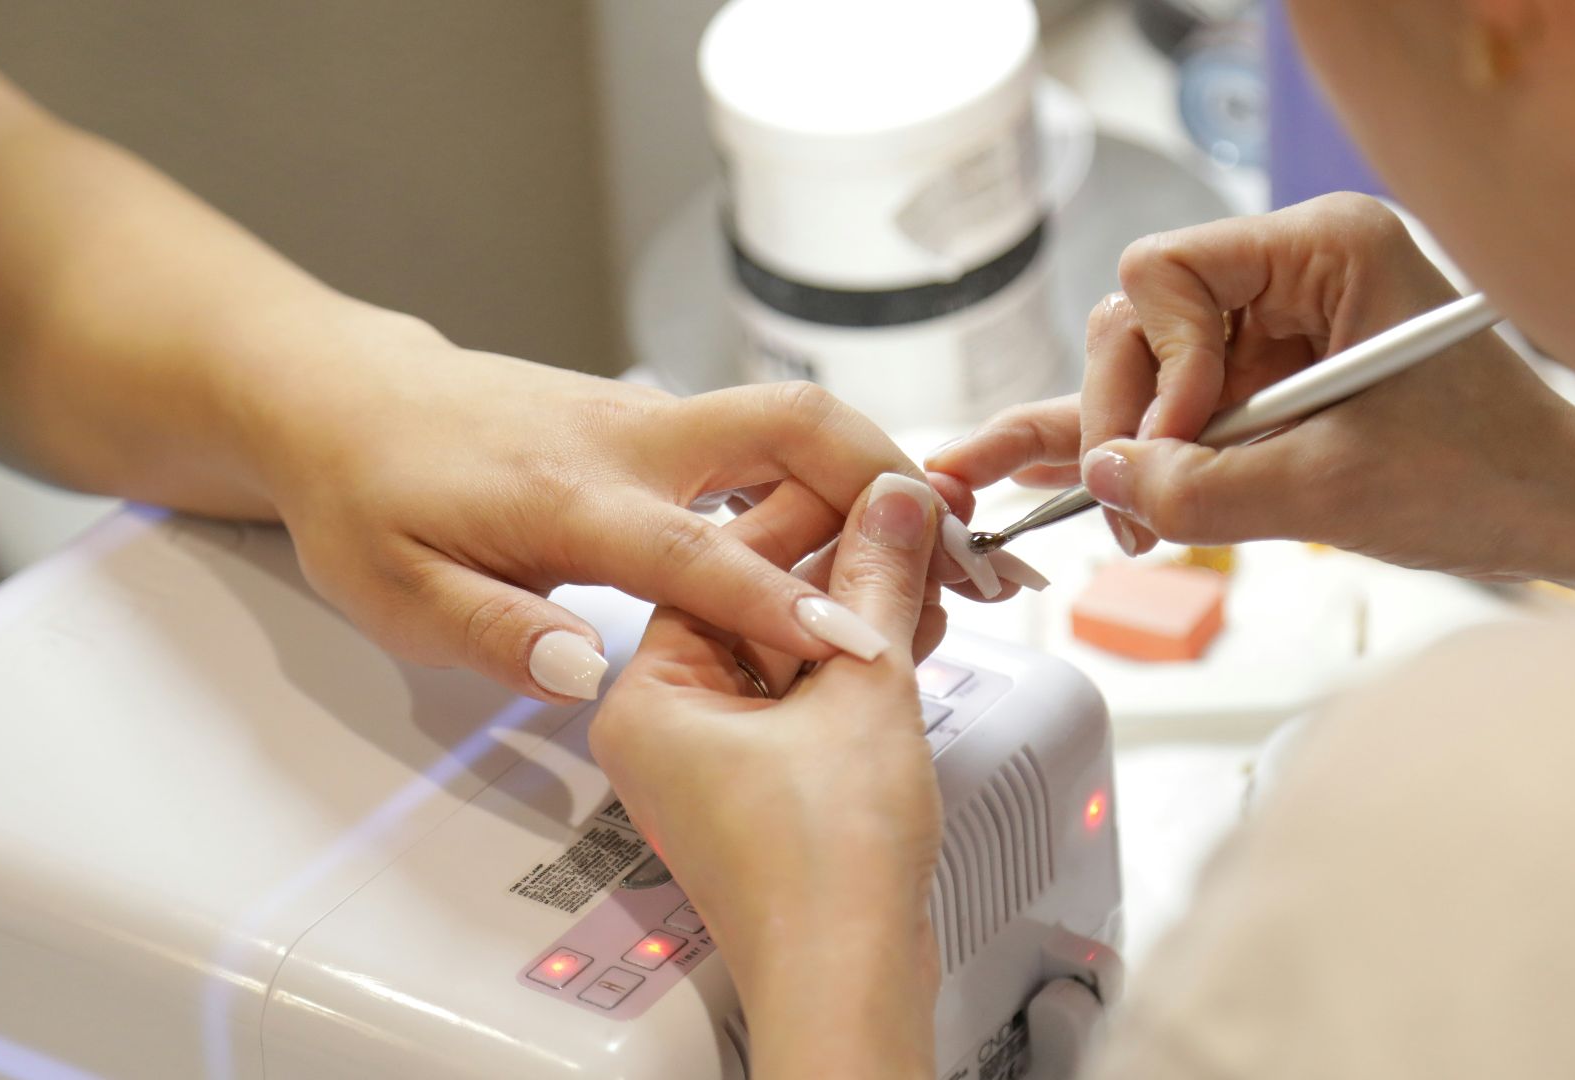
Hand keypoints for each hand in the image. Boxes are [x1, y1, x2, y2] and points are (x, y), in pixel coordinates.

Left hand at [242, 315, 1002, 702]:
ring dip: (876, 473)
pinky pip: (766, 438)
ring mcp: (651, 419)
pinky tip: (861, 532)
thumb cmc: (369, 497)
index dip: (785, 604)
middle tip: (959, 550)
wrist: (347, 398)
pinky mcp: (659, 421)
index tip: (864, 646)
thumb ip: (494, 632)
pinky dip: (832, 476)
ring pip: (792, 420)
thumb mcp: (396, 592)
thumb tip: (589, 670)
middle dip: (887, 477)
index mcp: (569, 495)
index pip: (699, 552)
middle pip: (791, 425)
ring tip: (944, 550)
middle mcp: (629, 440)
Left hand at [592, 473, 943, 1079]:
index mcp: (648, 695)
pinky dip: (856, 666)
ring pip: (786, 652)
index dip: (808, 514)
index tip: (868, 483)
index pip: (719, 564)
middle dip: (842, 566)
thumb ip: (877, 581)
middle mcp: (667, 725)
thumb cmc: (821, 870)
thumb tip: (893, 504)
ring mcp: (714, 761)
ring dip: (858, 613)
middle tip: (908, 522)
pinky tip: (913, 629)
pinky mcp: (762, 789)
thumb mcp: (861, 690)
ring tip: (926, 571)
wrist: (848, 982)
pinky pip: (803, 698)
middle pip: (754, 604)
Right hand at [929, 194, 1574, 586]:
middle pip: (1143, 321)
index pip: (1166, 272)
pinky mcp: (1273, 385)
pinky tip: (1054, 472)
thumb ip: (1203, 486)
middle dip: (1126, 416)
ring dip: (1128, 446)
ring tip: (1110, 518)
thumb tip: (1104, 478)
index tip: (1176, 441)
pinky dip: (1134, 446)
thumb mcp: (1331, 490)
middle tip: (1129, 506)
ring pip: (1148, 370)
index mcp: (1326, 248)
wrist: (1558, 516)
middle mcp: (1293, 272)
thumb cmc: (1489, 478)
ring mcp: (1278, 328)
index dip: (1155, 362)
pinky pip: (1179, 408)